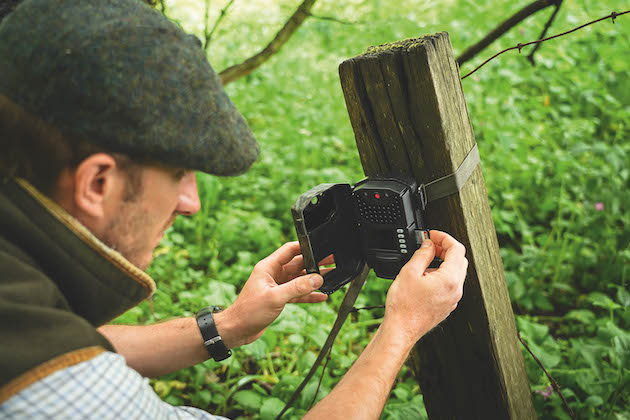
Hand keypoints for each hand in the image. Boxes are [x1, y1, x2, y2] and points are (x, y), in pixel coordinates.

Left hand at [215, 242, 329, 347]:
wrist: (237, 330)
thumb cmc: (248, 311)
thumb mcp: (275, 297)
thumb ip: (297, 287)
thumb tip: (317, 279)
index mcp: (268, 267)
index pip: (289, 250)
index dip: (305, 246)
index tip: (321, 245)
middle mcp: (273, 274)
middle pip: (298, 264)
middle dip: (315, 262)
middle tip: (332, 260)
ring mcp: (277, 286)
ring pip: (300, 279)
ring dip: (315, 279)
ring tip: (332, 276)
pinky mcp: (280, 298)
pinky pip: (298, 293)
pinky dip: (309, 294)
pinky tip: (322, 296)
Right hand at [383, 230, 467, 344]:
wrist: (401, 330)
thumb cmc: (404, 306)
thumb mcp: (409, 272)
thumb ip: (422, 254)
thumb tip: (428, 244)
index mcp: (450, 279)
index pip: (457, 249)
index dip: (444, 237)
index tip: (432, 235)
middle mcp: (456, 290)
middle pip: (459, 260)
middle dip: (445, 249)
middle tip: (429, 245)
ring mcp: (453, 299)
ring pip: (455, 273)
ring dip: (442, 262)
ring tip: (423, 261)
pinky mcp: (446, 305)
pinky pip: (449, 284)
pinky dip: (441, 275)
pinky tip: (424, 276)